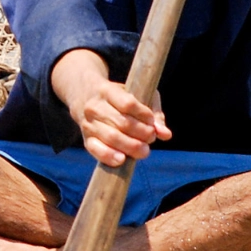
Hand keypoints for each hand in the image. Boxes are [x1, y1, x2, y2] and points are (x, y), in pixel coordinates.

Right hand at [51, 48, 171, 166]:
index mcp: (106, 90)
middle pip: (122, 123)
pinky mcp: (86, 139)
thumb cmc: (118, 96)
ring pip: (111, 137)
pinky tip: (122, 159)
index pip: (127, 103)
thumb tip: (165, 134)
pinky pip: (96, 150)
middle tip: (151, 137)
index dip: (143, 114)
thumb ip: (153, 112)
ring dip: (132, 146)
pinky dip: (109, 156)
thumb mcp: (136, 94)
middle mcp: (94, 107)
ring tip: (145, 150)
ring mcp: (88, 124)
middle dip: (142, 133)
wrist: (84, 95)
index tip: (151, 121)